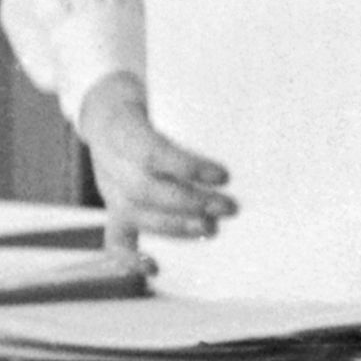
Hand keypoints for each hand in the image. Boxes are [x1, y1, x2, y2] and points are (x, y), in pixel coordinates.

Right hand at [78, 70, 230, 255]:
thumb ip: (199, 101)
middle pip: (146, 190)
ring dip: (175, 227)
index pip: (153, 152)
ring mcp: (110, 189)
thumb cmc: (152, 103)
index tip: (224, 175)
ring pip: (136, 215)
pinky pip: (115, 239)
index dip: (187, 166)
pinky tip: (154, 268)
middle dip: (190, 203)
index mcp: (122, 129)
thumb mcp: (168, 92)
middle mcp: (111, 163)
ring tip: (212, 230)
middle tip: (229, 208)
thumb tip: (253, 101)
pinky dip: (130, 257)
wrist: (108, 110)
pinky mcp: (113, 210)